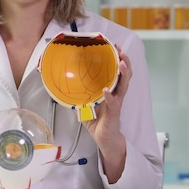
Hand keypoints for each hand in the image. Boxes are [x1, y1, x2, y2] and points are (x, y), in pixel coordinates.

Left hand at [83, 45, 130, 181]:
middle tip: (120, 49)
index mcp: (111, 91)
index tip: (114, 47)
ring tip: (121, 62)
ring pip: (124, 85)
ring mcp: (117, 103)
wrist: (106, 141)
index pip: (116, 72)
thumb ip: (79, 98)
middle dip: (124, 60)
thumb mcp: (85, 108)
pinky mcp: (115, 113)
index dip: (117, 59)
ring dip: (123, 73)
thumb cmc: (99, 124)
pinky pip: (114, 102)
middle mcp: (116, 94)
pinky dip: (110, 95)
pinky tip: (106, 90)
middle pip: (124, 74)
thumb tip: (64, 90)